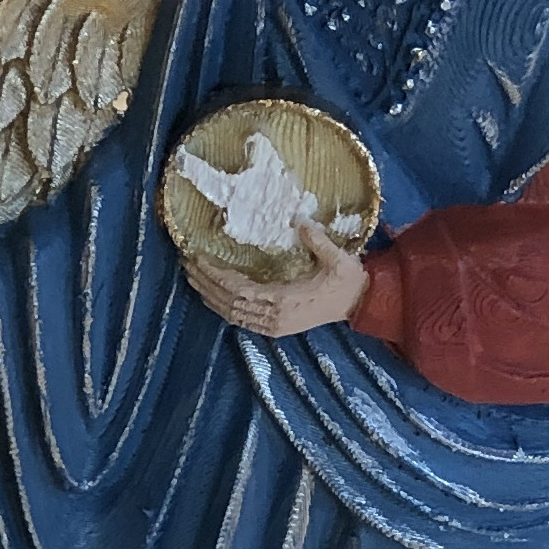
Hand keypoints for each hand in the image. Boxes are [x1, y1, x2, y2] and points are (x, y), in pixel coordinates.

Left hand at [182, 216, 367, 337]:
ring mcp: (274, 325)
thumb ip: (318, 241)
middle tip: (188, 265)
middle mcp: (274, 317)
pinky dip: (224, 307)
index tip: (199, 261)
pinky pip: (242, 320)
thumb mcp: (338, 258)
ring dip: (211, 297)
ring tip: (194, 278)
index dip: (217, 277)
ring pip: (233, 314)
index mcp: (285, 301)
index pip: (239, 292)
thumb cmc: (348, 280)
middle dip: (206, 285)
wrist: (361, 303)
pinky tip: (214, 296)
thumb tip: (300, 221)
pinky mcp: (276, 327)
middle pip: (229, 304)